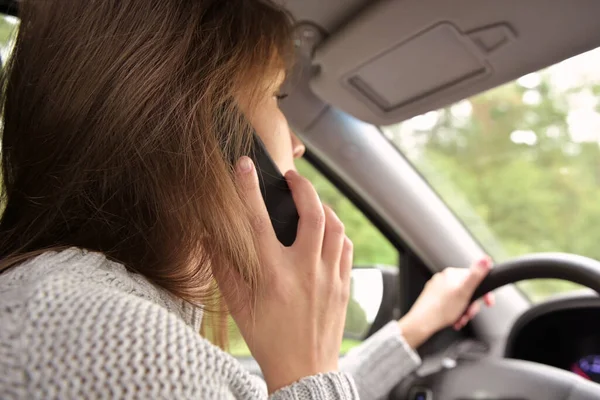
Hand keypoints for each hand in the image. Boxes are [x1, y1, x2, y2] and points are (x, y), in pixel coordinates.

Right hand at [217, 157, 352, 393]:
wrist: (304, 372)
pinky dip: (337, 232)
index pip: (258, 221)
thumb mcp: (238, 307)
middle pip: (312, 213)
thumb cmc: (267, 340)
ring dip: (323, 206)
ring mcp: (329, 278)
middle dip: (303, 186)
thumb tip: (212, 236)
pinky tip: (327, 231)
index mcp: (273, 276)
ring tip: (310, 201)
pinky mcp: (344, 286)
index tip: (244, 165)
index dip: (248, 188)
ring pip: (335, 226)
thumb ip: (225, 269)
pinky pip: (345, 247)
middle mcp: (305, 272)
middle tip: (293, 177)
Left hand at [398, 257, 493, 348]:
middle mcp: (443, 279)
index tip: (488, 303)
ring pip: (459, 300)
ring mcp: (437, 289)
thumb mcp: (464, 291)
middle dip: (471, 306)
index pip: (475, 279)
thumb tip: (486, 258)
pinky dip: (454, 313)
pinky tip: (454, 320)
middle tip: (469, 315)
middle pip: (467, 292)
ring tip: (460, 320)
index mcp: (452, 274)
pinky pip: (449, 305)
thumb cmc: (442, 309)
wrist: (422, 323)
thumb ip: (476, 275)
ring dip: (463, 312)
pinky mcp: (433, 299)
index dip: (484, 293)